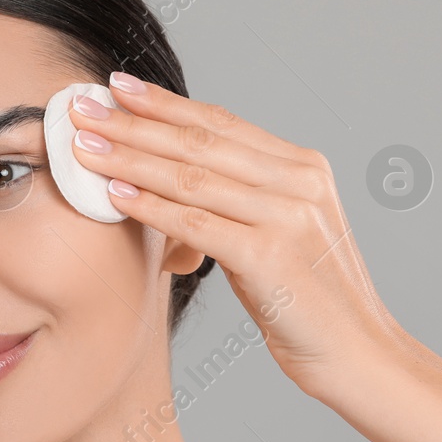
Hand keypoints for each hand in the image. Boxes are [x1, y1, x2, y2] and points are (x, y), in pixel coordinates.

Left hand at [67, 70, 411, 399]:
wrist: (359, 355)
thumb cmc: (307, 300)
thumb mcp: (278, 233)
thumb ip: (239, 201)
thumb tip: (168, 179)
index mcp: (302, 167)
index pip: (220, 123)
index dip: (164, 103)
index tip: (116, 87)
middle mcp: (299, 182)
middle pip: (199, 142)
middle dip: (133, 122)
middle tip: (82, 107)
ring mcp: (288, 217)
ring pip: (191, 177)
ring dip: (130, 159)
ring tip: (83, 146)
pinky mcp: (271, 257)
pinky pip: (196, 223)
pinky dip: (150, 207)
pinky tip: (113, 195)